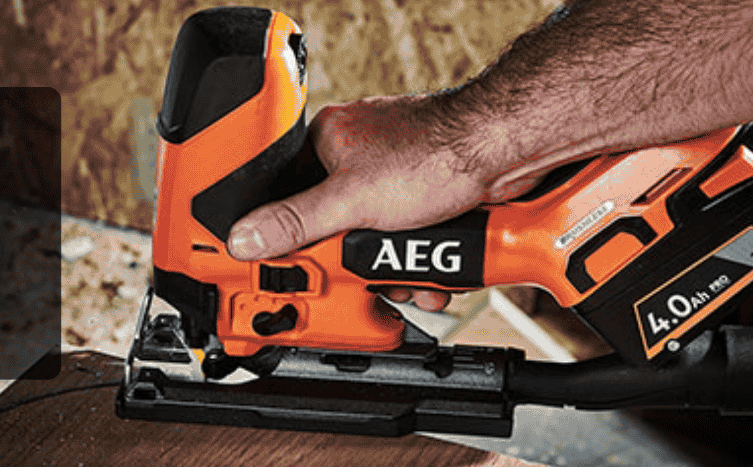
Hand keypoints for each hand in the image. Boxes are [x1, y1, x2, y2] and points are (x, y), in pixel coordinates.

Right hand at [225, 94, 545, 311]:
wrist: (507, 151)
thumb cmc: (437, 151)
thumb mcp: (350, 201)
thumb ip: (295, 223)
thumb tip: (245, 237)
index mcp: (329, 142)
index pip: (290, 198)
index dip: (295, 239)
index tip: (293, 269)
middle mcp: (362, 156)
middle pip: (340, 228)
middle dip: (359, 265)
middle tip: (365, 285)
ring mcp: (399, 177)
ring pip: (381, 240)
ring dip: (398, 271)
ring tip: (411, 282)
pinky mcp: (432, 197)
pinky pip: (414, 240)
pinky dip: (425, 264)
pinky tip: (434, 274)